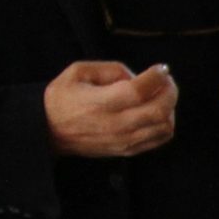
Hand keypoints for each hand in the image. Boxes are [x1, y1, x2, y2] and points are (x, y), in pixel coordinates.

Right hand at [45, 61, 175, 157]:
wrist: (47, 130)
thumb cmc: (62, 98)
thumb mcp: (78, 72)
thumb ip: (111, 69)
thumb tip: (137, 76)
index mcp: (101, 103)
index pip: (139, 91)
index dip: (156, 77)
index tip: (160, 68)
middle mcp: (115, 124)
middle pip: (159, 110)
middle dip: (170, 91)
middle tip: (165, 81)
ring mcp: (123, 140)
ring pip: (164, 126)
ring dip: (170, 108)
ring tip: (160, 96)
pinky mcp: (127, 150)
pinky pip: (159, 139)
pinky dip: (166, 124)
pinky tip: (156, 112)